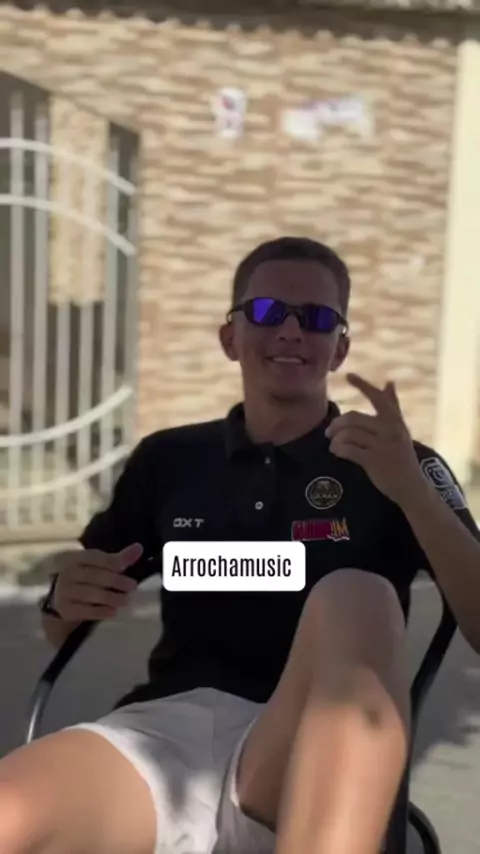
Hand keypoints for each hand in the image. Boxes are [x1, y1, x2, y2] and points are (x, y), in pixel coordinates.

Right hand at [51, 542, 142, 622]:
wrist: (62, 601)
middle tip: (132, 586)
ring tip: (126, 599)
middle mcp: (68, 574)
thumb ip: (118, 559)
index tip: (125, 566)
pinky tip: (113, 611)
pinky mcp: (66, 610)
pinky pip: (85, 611)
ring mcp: (65, 592)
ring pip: (90, 594)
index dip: (110, 561)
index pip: (94, 557)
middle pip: (94, 576)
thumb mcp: (98, 567)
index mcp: (77, 559)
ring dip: (111, 597)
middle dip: (115, 581)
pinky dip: (101, 611)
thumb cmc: (85, 580)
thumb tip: (139, 548)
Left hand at [325, 373, 423, 505]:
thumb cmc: (402, 456)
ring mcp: (382, 446)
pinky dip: (338, 449)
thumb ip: (393, 406)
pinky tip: (337, 452)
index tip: (347, 375)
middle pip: (354, 418)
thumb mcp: (400, 429)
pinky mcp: (374, 462)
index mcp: (395, 421)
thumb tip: (389, 382)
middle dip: (337, 424)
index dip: (363, 385)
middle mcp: (390, 430)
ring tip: (333, 445)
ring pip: (349, 434)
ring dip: (336, 439)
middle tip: (329, 432)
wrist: (412, 486)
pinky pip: (349, 450)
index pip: (378, 398)